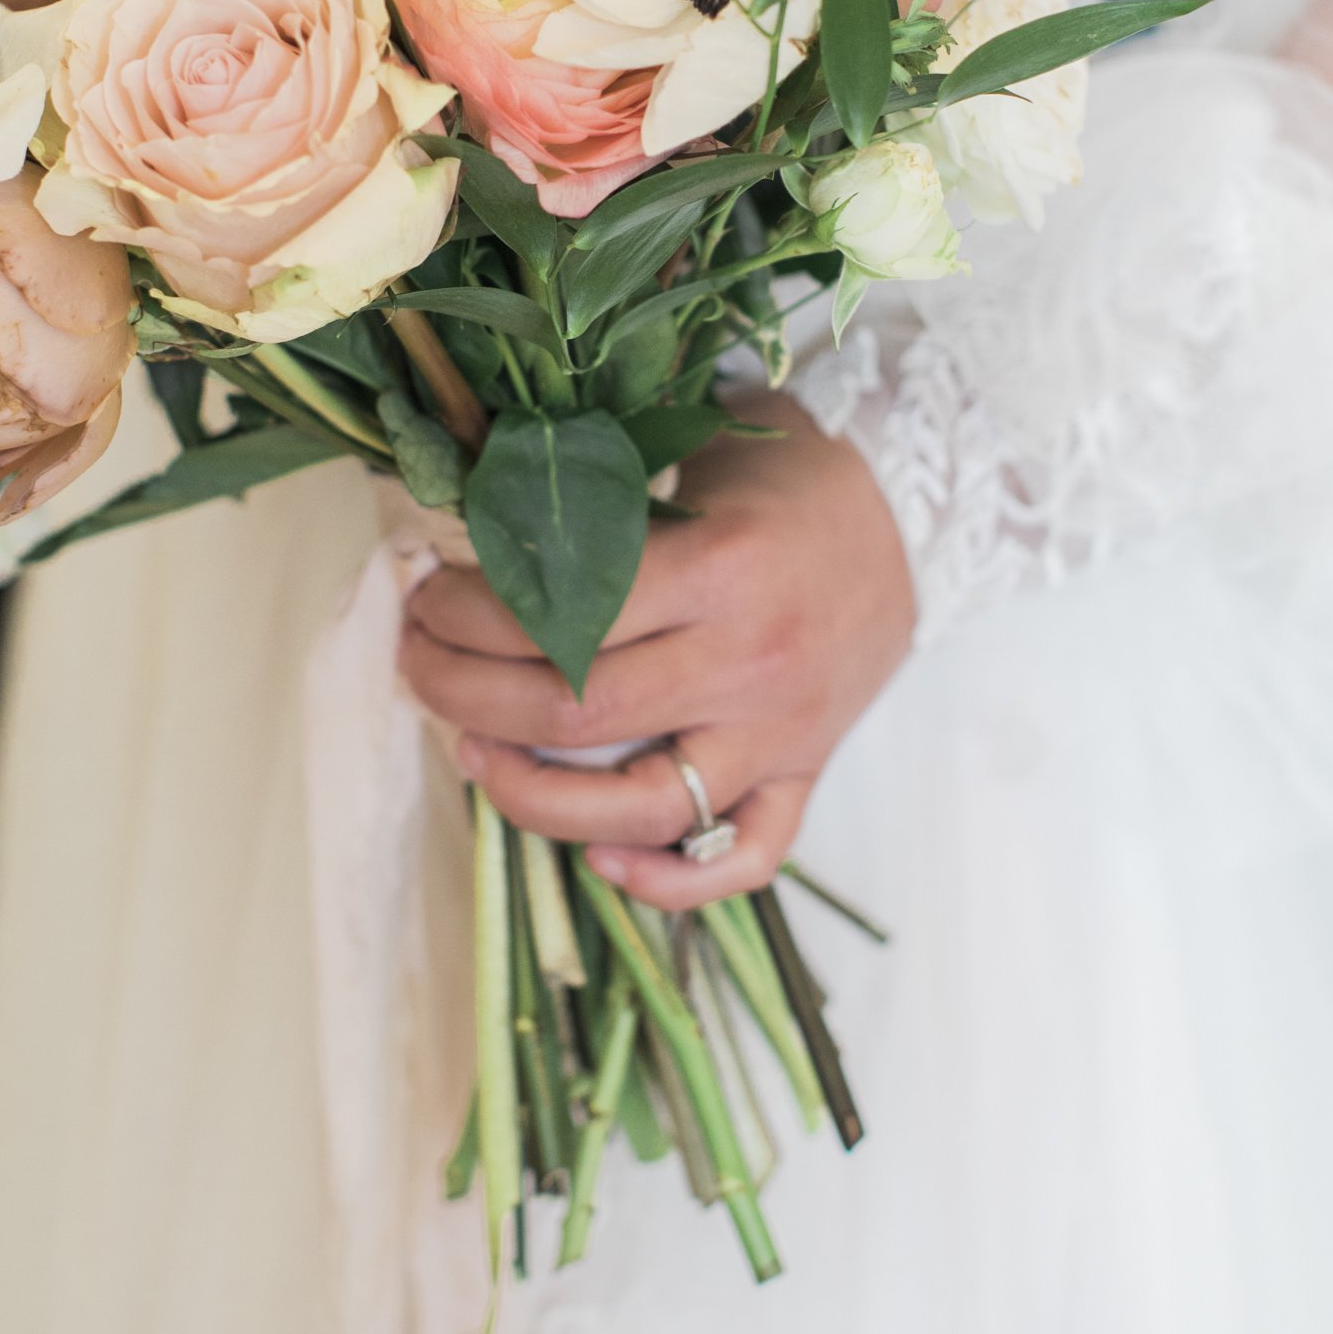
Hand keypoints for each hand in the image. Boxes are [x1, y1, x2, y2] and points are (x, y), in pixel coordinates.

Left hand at [398, 398, 913, 908]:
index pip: (561, 610)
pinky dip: (667, 879)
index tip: (424, 599)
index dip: (468, 613)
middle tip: (417, 664)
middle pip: (573, 709)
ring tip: (471, 751)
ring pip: (640, 807)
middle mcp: (749, 660)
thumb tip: (470, 524)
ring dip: (532, 795)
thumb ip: (600, 495)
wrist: (915, 523)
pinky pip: (740, 857)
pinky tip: (599, 861)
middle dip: (463, 690)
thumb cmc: (782, 486)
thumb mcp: (694, 454)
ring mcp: (780, 732)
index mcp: (720, 568)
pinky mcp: (804, 775)